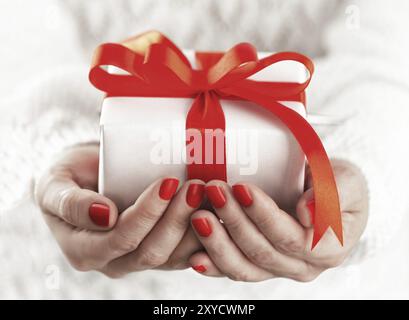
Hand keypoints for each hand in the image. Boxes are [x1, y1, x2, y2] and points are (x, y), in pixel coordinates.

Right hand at [35, 144, 203, 277]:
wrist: (83, 181)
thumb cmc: (67, 179)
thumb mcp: (53, 185)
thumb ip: (69, 202)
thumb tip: (104, 215)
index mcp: (85, 250)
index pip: (121, 238)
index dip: (146, 213)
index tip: (167, 182)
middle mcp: (113, 261)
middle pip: (152, 251)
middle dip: (177, 219)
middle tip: (196, 186)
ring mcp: (138, 259)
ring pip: (174, 256)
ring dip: (194, 227)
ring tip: (208, 195)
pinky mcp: (159, 251)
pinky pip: (184, 252)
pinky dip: (201, 234)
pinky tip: (214, 210)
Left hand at [188, 159, 368, 281]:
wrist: (326, 195)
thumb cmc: (338, 186)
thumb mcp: (347, 181)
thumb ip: (333, 194)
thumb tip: (306, 213)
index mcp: (329, 249)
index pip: (292, 238)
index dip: (264, 216)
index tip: (242, 188)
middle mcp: (303, 266)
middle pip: (262, 251)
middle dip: (234, 220)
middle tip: (214, 190)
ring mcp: (279, 268)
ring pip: (244, 267)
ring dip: (218, 242)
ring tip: (199, 217)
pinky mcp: (260, 266)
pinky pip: (234, 270)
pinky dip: (213, 265)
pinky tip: (195, 255)